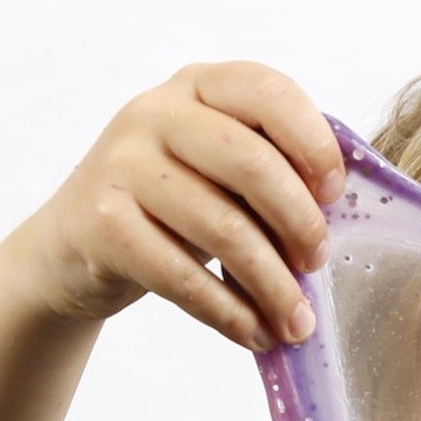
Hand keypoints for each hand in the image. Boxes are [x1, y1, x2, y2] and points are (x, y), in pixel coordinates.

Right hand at [8, 62, 346, 350]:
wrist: (72, 247)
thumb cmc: (171, 207)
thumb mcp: (216, 170)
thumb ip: (270, 168)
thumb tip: (348, 211)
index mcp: (198, 86)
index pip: (268, 91)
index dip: (313, 142)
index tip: (336, 195)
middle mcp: (154, 112)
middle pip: (250, 163)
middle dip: (298, 222)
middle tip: (319, 266)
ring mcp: (121, 164)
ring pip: (221, 228)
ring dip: (271, 285)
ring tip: (296, 323)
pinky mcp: (100, 224)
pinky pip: (182, 276)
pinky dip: (228, 312)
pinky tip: (254, 334)